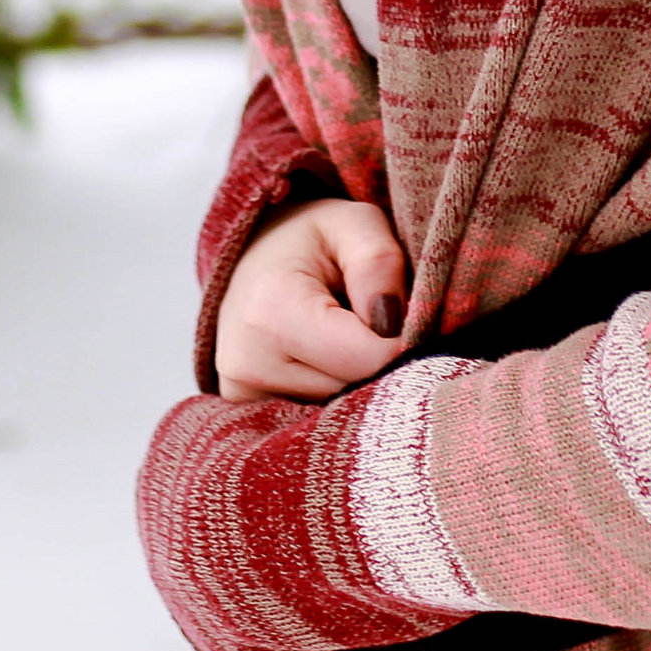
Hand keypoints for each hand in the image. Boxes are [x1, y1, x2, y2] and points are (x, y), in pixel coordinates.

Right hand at [215, 196, 410, 402]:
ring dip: (363, 383)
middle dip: (385, 363)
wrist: (251, 263)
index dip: (406, 337)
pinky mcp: (248, 419)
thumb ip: (379, 261)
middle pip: (359, 391)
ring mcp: (244, 401)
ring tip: (348, 339)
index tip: (403, 311)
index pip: (372, 358)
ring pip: (344, 414)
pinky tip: (329, 365)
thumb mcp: (352, 224)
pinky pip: (320, 426)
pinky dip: (338, 400)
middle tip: (375, 321)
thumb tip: (395, 325)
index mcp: (271, 312)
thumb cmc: (310, 240)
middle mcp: (248, 367)